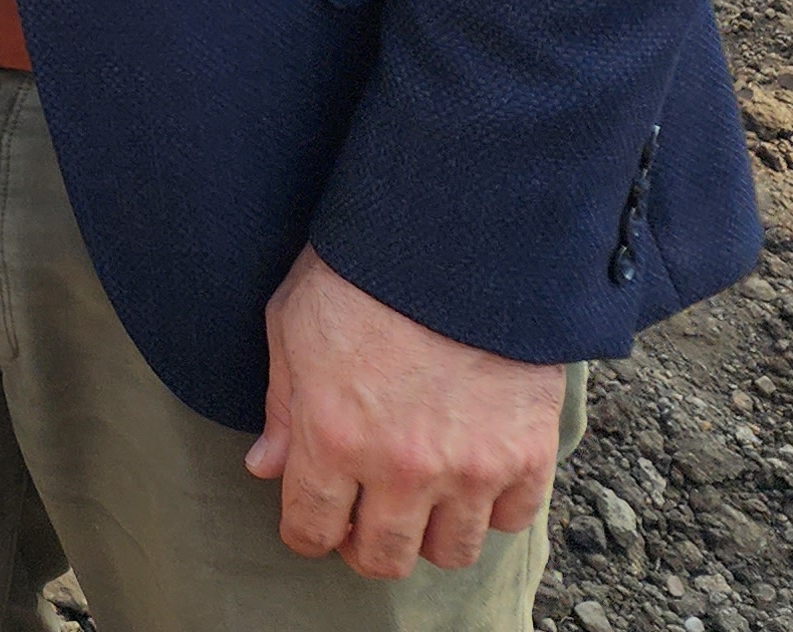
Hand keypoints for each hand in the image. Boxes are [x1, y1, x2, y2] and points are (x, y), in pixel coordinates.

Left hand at [248, 246, 566, 577]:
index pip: (311, 530)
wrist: (457, 236)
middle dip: (365, 543)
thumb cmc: (360, 270)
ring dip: (431, 532)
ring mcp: (471, 466)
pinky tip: (473, 470)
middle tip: (366, 512)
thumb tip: (264, 469)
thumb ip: (281, 406)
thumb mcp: (291, 324)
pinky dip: (492, 506)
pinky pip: (512, 519)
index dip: (307, 531)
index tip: (313, 518)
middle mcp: (403, 468)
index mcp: (334, 437)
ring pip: (451, 551)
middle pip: (384, 558)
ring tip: (421, 494)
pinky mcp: (528, 453)